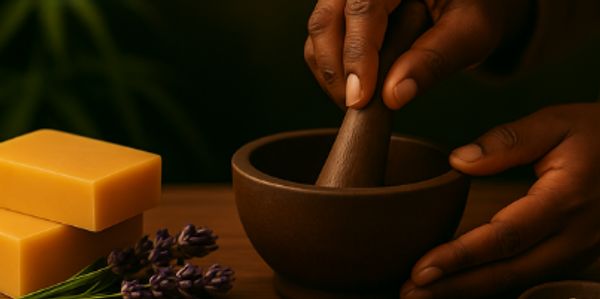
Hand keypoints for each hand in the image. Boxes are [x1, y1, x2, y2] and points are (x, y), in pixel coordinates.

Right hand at [304, 0, 532, 108]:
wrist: (470, 0)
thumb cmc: (477, 8)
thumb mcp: (471, 32)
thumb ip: (434, 59)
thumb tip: (393, 96)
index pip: (362, 8)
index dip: (357, 56)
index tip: (360, 100)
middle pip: (327, 21)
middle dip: (337, 71)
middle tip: (358, 109)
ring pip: (319, 32)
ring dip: (332, 73)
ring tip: (360, 102)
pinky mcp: (342, 10)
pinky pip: (322, 39)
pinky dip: (333, 68)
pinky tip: (358, 88)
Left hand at [400, 103, 599, 298]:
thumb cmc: (597, 134)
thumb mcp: (557, 123)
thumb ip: (508, 141)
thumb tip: (459, 161)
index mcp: (564, 201)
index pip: (504, 238)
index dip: (460, 257)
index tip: (422, 269)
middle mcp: (572, 237)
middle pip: (506, 273)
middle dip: (455, 287)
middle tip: (409, 294)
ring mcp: (576, 252)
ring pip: (516, 281)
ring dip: (468, 291)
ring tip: (425, 295)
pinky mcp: (572, 256)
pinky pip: (527, 277)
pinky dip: (490, 284)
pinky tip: (460, 284)